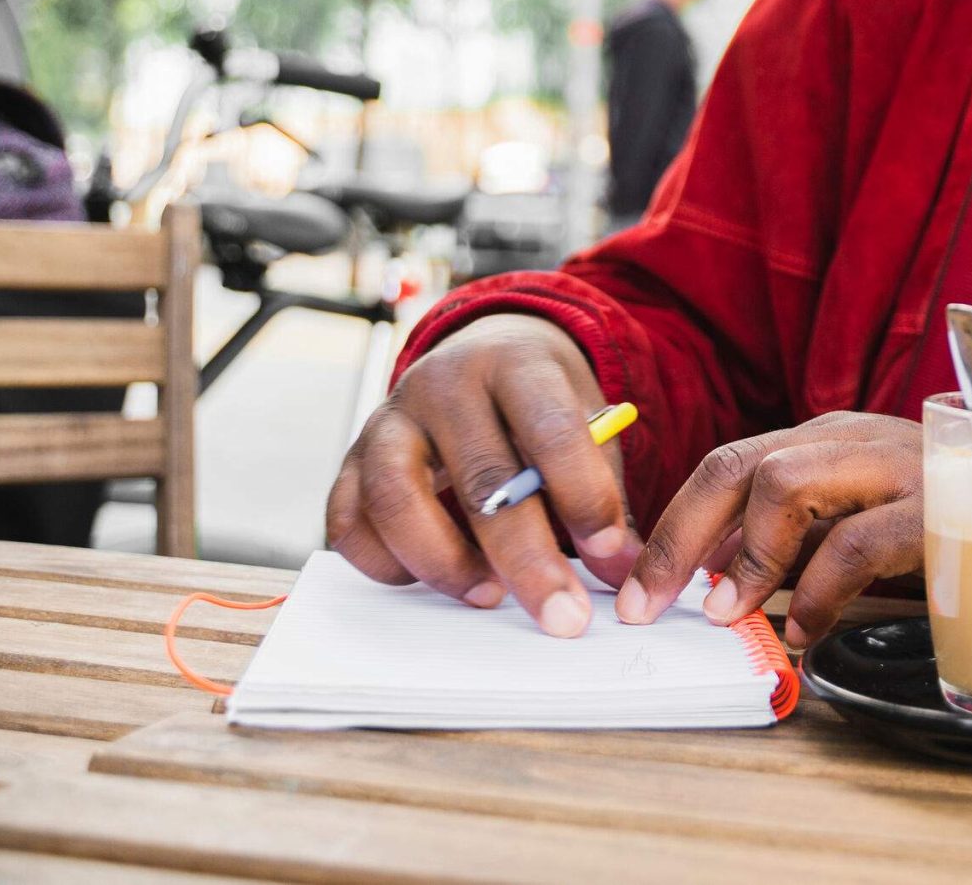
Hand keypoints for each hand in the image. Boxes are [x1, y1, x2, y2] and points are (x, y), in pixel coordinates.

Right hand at [325, 313, 636, 637]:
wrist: (481, 356)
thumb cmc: (542, 407)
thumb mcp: (588, 425)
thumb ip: (604, 495)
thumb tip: (623, 571)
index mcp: (515, 362)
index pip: (550, 427)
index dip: (583, 494)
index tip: (610, 551)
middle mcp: (445, 383)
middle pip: (480, 476)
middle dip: (526, 557)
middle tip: (561, 616)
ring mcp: (389, 419)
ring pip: (396, 497)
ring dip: (445, 562)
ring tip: (490, 597)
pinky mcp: (352, 459)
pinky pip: (348, 520)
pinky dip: (383, 562)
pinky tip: (429, 581)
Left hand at [616, 411, 920, 648]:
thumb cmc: (954, 523)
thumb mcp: (863, 528)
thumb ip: (801, 547)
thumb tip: (719, 591)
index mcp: (831, 438)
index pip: (730, 465)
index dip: (674, 527)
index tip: (637, 589)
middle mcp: (854, 438)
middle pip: (737, 465)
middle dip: (679, 538)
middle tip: (649, 605)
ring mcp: (895, 464)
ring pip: (785, 483)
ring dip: (744, 558)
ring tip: (729, 614)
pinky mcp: (935, 505)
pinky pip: (857, 541)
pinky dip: (820, 593)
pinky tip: (809, 631)